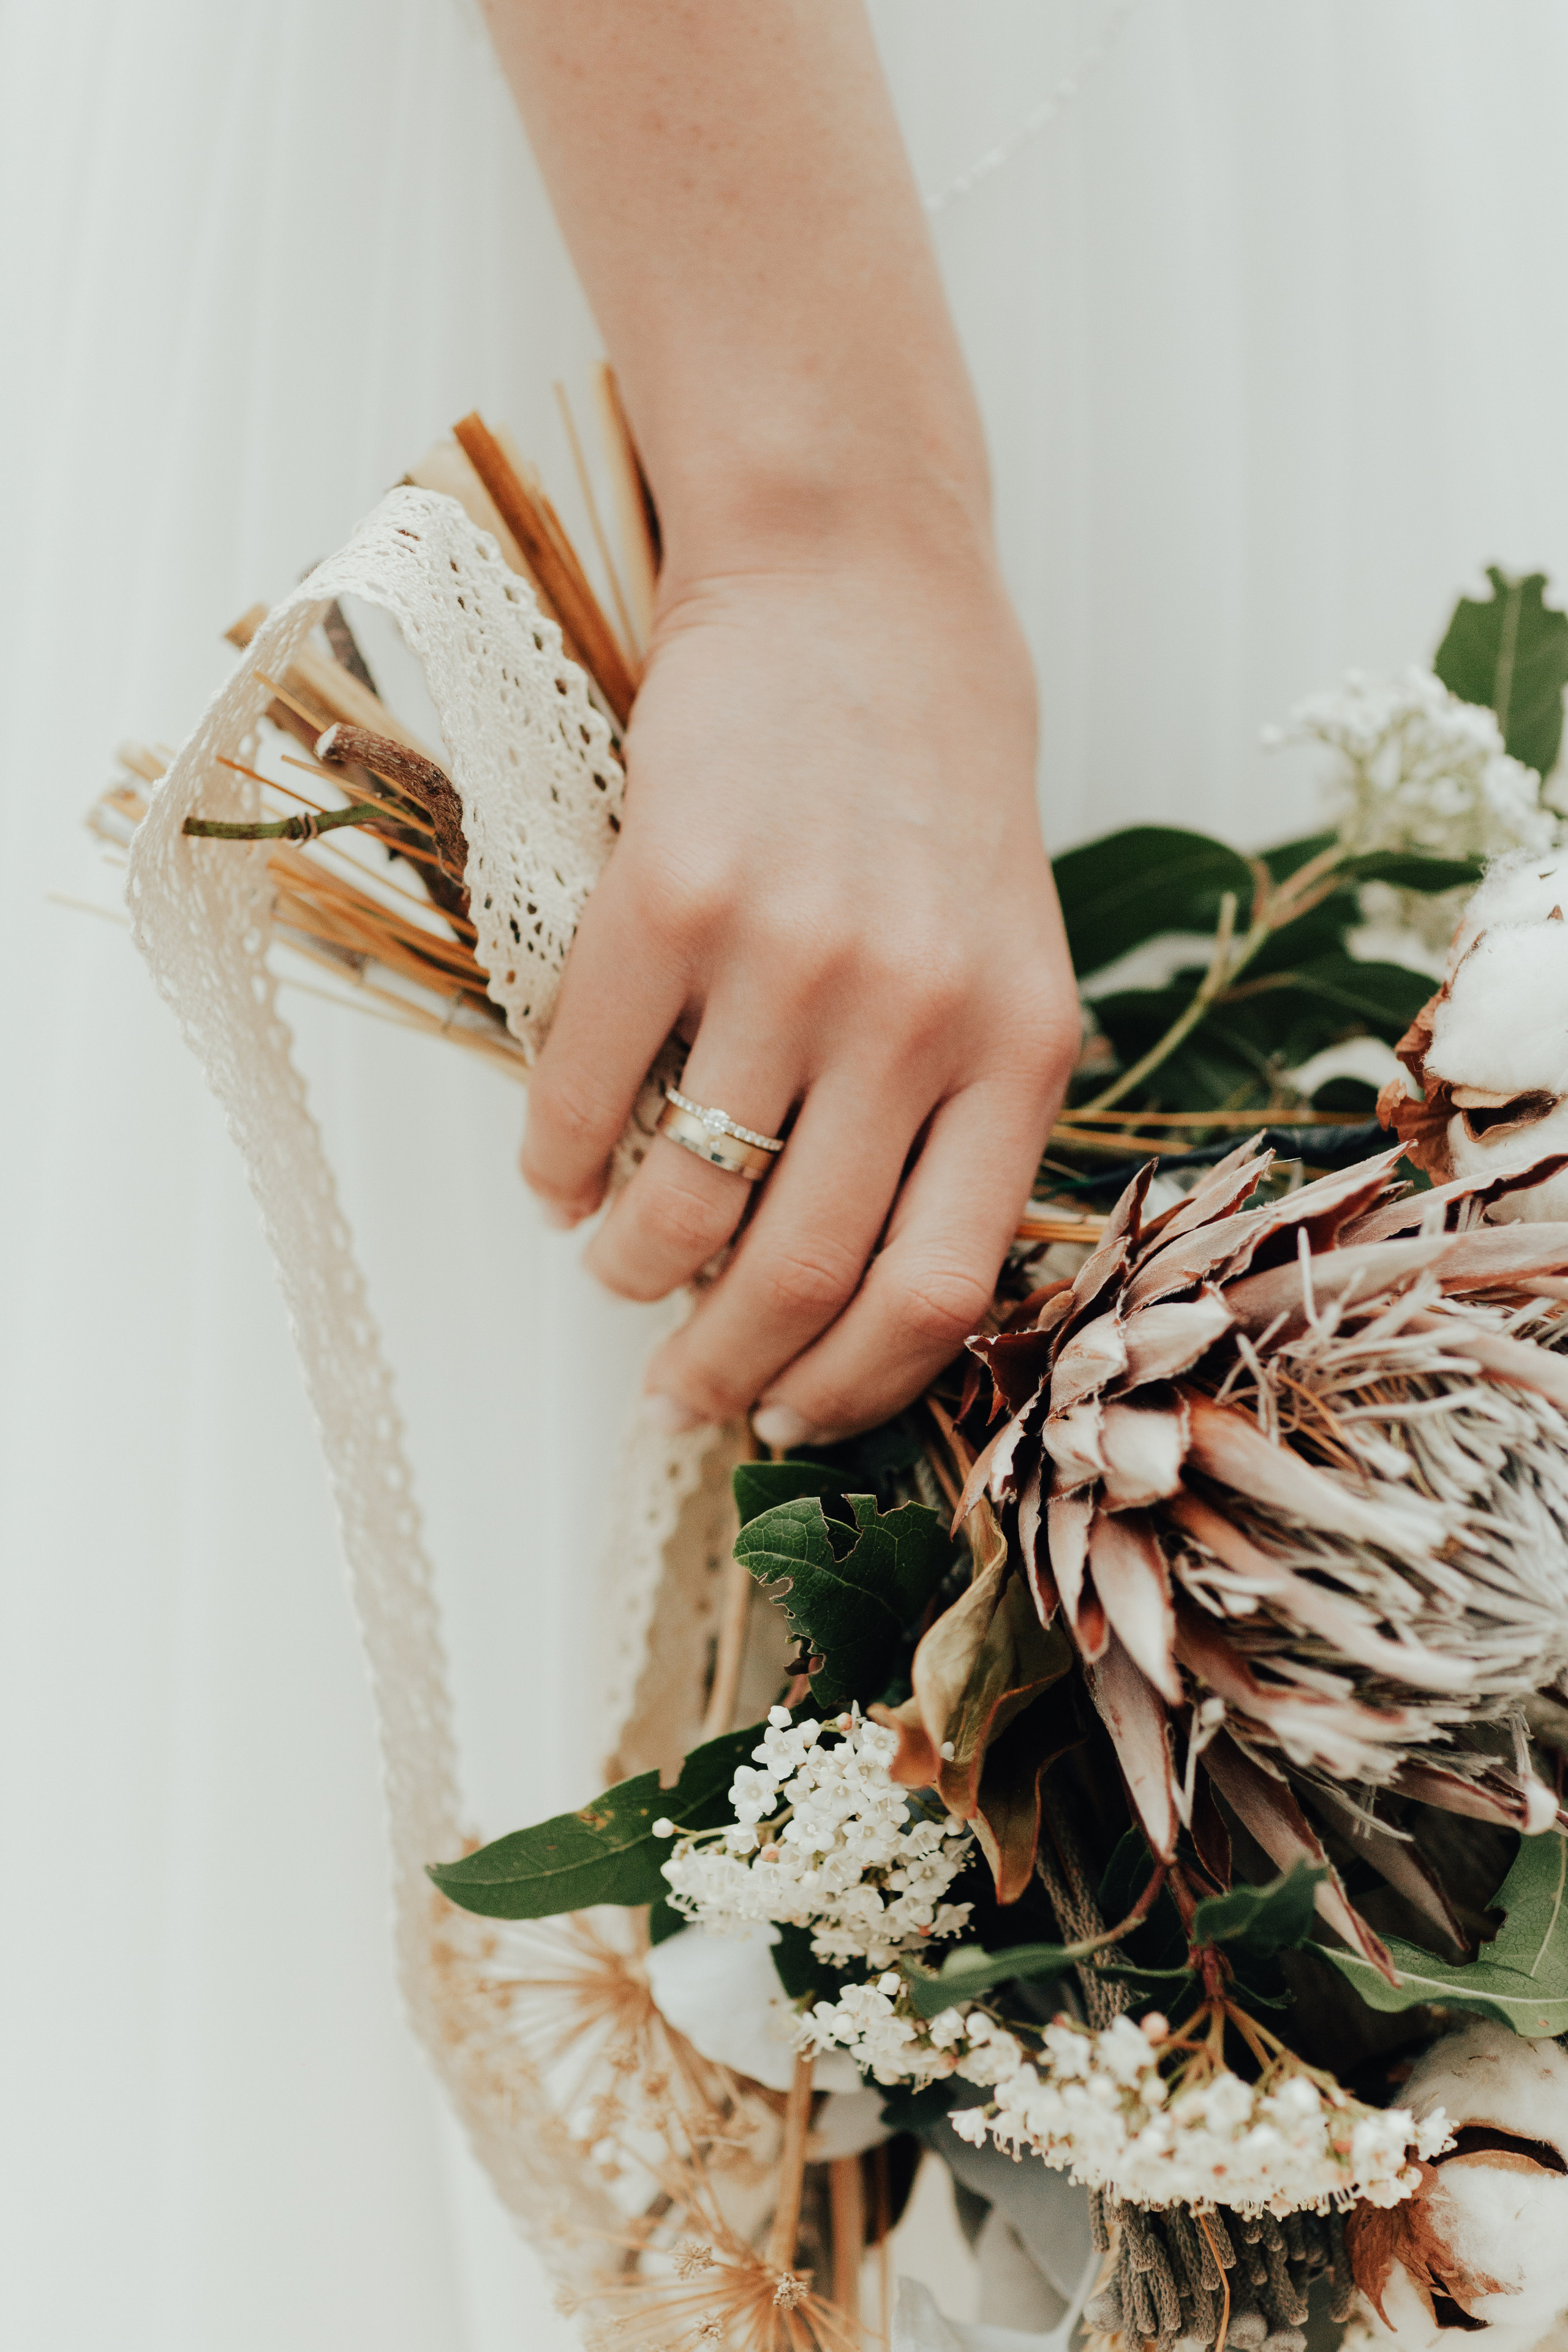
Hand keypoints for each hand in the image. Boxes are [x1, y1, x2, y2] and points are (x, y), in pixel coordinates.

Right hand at [519, 515, 1077, 1441]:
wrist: (859, 597)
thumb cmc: (936, 798)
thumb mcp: (1008, 962)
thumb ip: (957, 1117)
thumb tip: (840, 1299)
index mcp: (1021, 1048)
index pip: (937, 1290)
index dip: (852, 1391)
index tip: (793, 1424)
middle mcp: (915, 1012)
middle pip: (802, 1271)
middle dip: (723, 1369)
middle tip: (679, 1393)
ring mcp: (789, 950)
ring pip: (684, 1197)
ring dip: (629, 1270)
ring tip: (614, 1268)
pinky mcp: (669, 891)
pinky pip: (587, 1086)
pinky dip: (556, 1161)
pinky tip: (558, 1176)